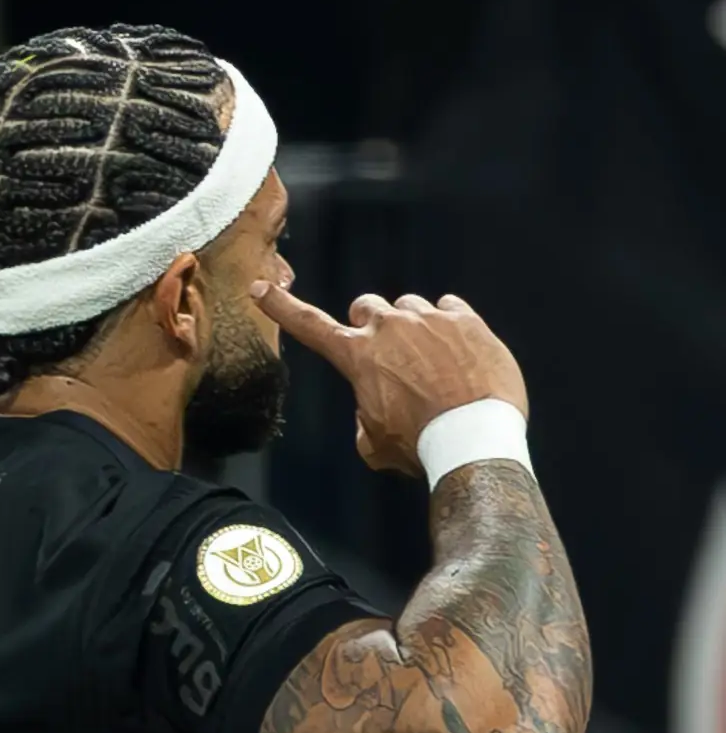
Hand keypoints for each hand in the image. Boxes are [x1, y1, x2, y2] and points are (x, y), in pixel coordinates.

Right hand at [251, 282, 528, 476]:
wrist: (473, 438)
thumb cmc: (418, 446)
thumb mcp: (373, 444)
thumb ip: (364, 417)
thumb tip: (373, 408)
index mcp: (357, 357)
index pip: (308, 325)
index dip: (281, 306)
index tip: (259, 287)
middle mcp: (389, 328)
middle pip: (366, 306)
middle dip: (369, 323)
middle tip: (386, 350)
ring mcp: (430, 319)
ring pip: (410, 305)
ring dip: (411, 326)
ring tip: (429, 359)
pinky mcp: (466, 320)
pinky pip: (449, 306)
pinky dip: (448, 323)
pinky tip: (456, 350)